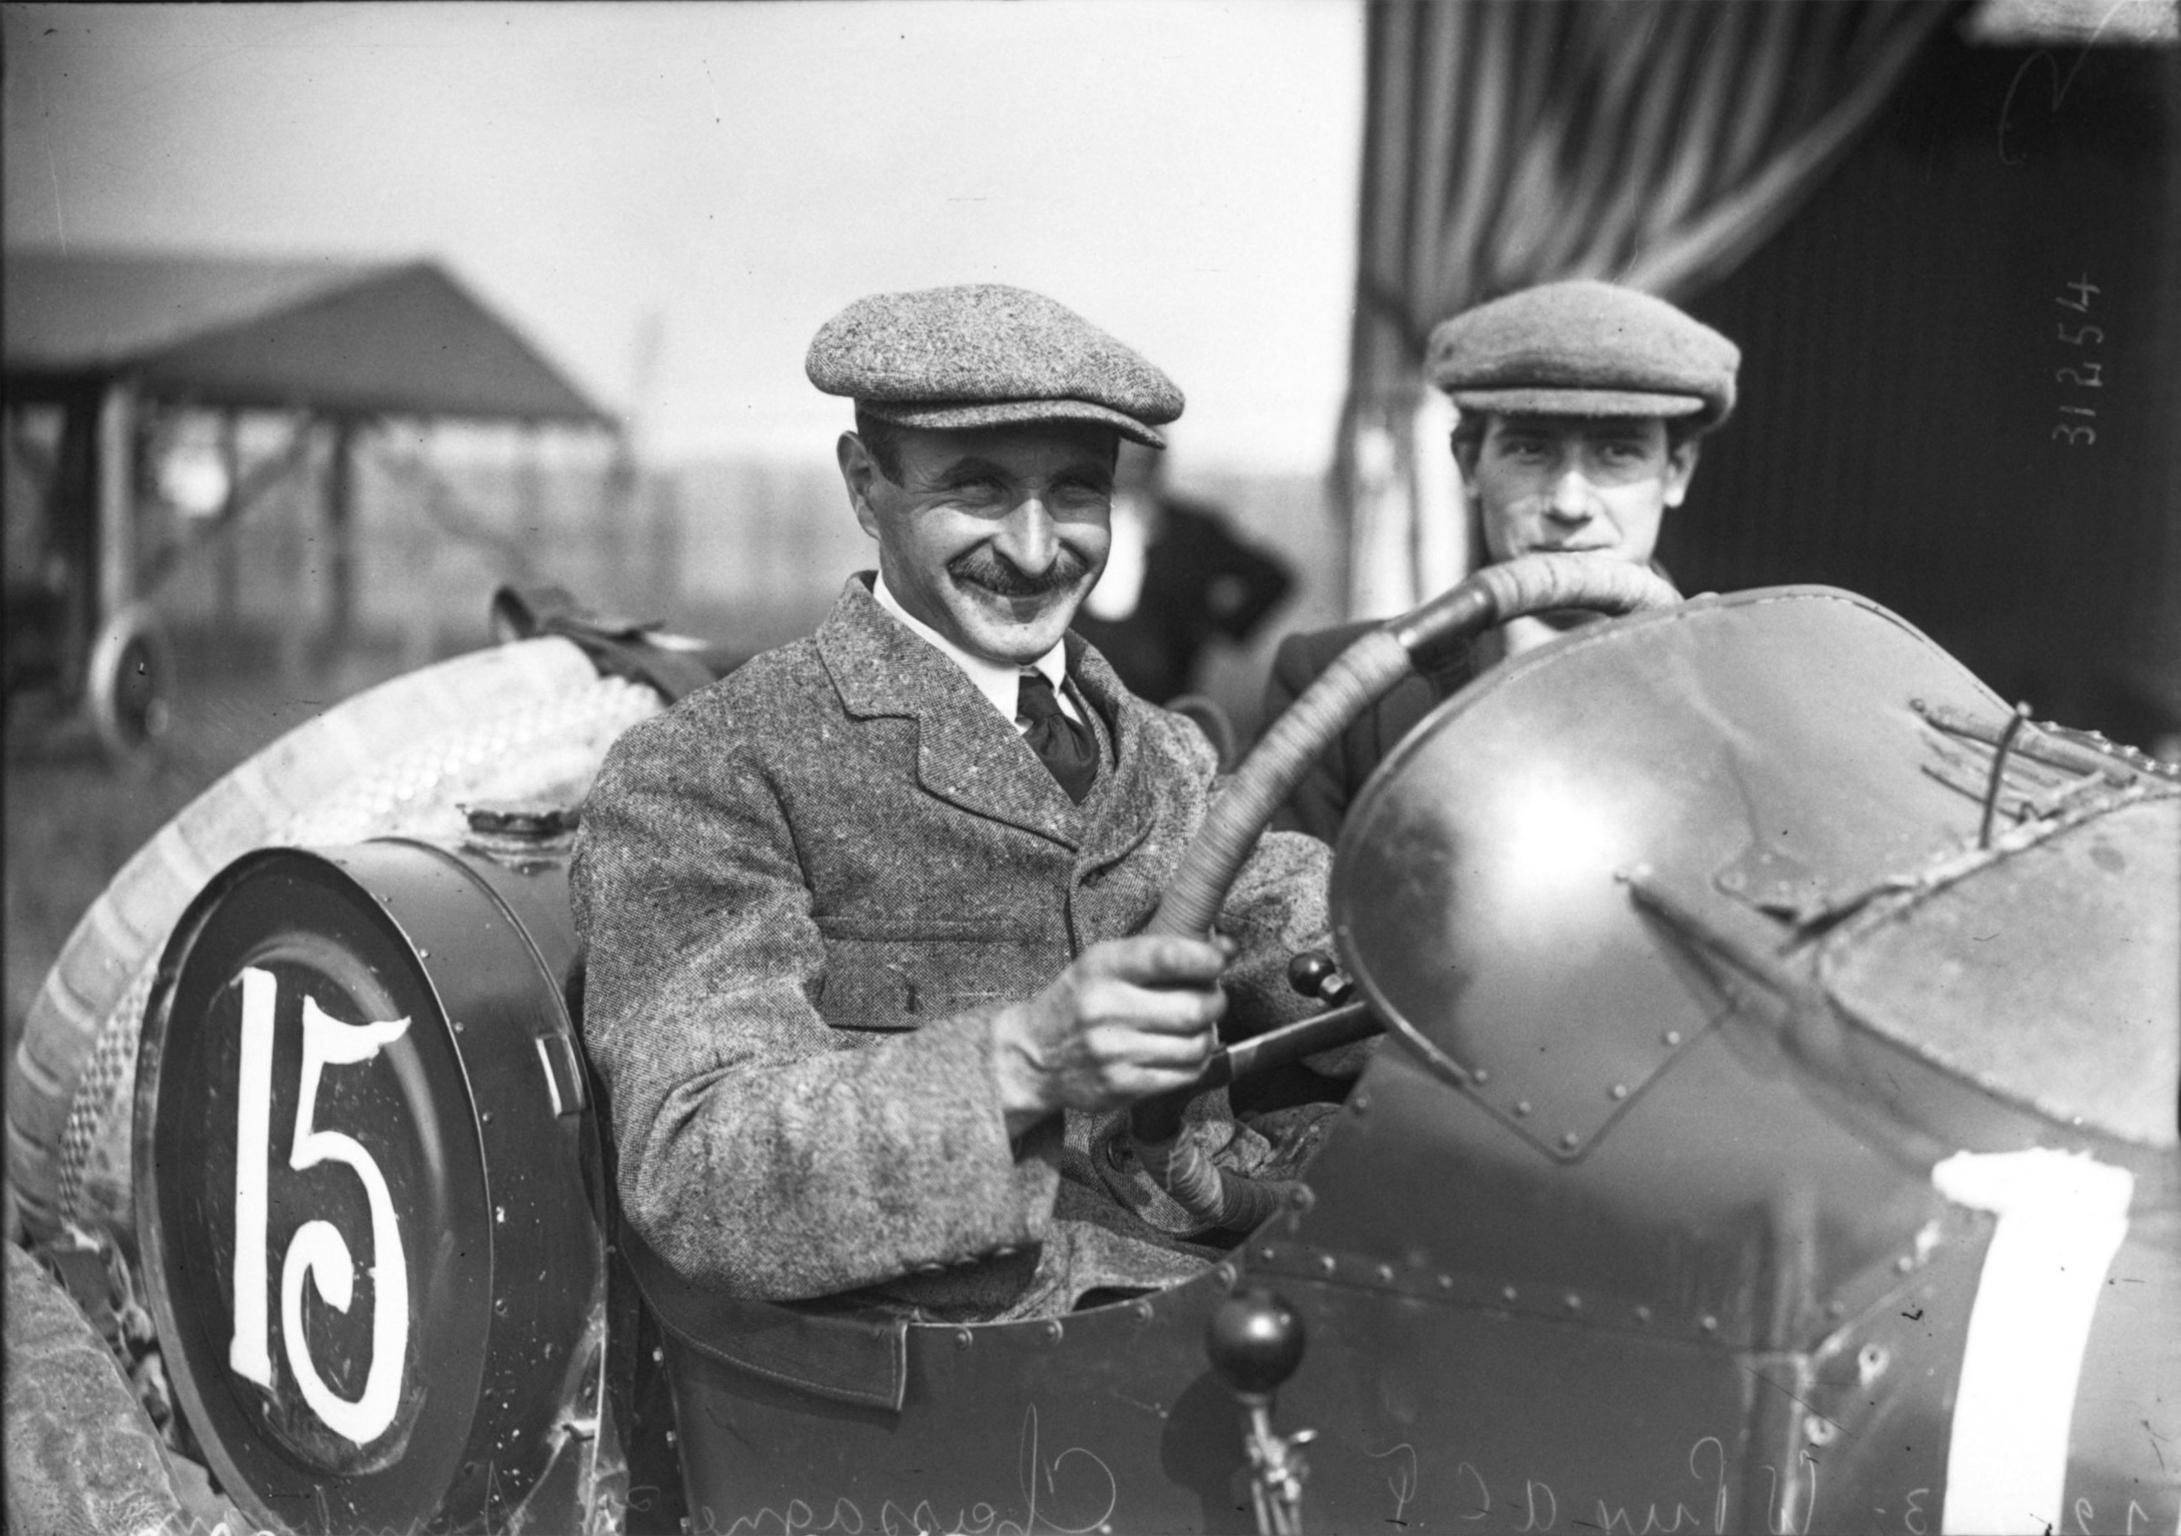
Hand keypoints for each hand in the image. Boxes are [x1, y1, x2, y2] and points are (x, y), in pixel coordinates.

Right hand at [993, 934, 1232, 1135]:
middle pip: (1194, 1008)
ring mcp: (1114, 1052)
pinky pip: (1185, 1075)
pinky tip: (1183, 1051)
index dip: (1206, 958)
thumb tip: (1228, 949)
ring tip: (1196, 1026)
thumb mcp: (1105, 964)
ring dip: (1208, 1034)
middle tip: (1211, 998)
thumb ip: (1162, 953)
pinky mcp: (1122, 1086)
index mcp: (1103, 967)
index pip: (1167, 957)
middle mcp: (1106, 1008)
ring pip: (1196, 1045)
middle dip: (1215, 1001)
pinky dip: (1196, 1061)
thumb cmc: (1080, 1001)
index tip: (1219, 959)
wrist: (1033, 1057)